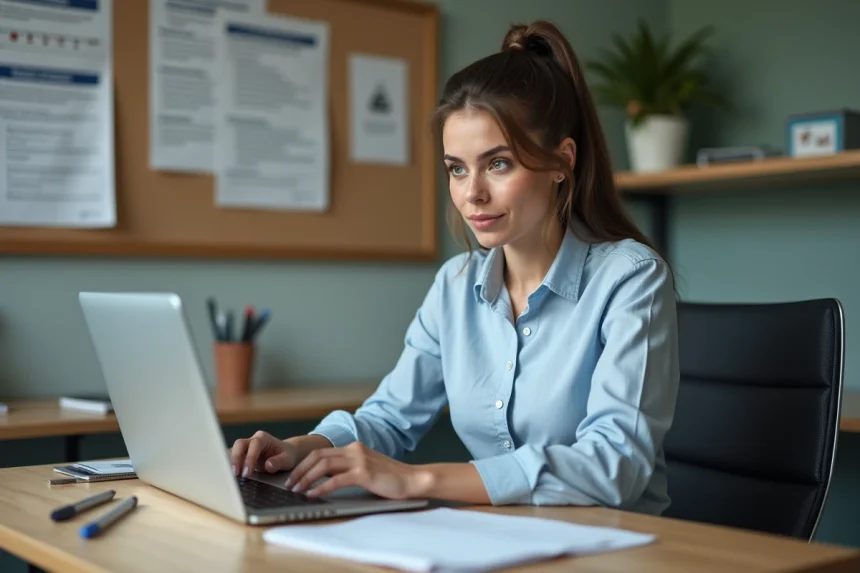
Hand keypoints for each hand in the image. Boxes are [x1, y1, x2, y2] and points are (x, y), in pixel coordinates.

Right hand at [230, 430, 299, 476]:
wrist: (288, 453)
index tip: (247, 473)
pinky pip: (236, 458)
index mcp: (264, 438)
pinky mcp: (245, 454)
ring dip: (233, 463)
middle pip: (240, 444)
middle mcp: (254, 440)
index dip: (249, 458)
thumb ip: (279, 462)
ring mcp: (248, 446)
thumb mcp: (288, 460)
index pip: (254, 445)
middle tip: (236, 474)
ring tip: (234, 476)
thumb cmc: (288, 455)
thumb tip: (267, 465)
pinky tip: (235, 475)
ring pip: (235, 450)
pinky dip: (234, 465)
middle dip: (236, 458)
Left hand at [285, 442, 426, 499]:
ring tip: (297, 490)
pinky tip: (313, 495)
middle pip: (318, 456)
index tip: (294, 477)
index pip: (321, 452)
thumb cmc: (391, 479)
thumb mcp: (367, 469)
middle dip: (300, 470)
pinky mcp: (364, 473)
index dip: (304, 464)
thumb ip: (349, 469)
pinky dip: (321, 488)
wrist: (412, 480)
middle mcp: (354, 450)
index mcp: (354, 448)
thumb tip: (325, 480)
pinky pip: (336, 480)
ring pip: (323, 466)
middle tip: (290, 484)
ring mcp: (359, 460)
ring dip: (306, 478)